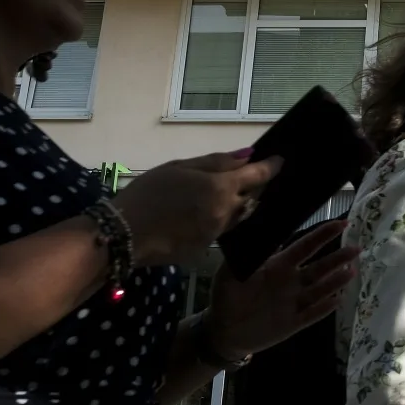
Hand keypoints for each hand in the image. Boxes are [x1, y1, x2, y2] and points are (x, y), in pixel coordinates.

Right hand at [113, 153, 279, 268]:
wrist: (124, 234)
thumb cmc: (148, 193)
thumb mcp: (179, 167)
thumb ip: (216, 162)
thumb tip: (247, 156)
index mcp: (221, 188)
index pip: (258, 176)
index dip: (271, 167)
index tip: (280, 161)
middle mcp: (226, 213)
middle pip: (252, 199)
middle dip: (256, 187)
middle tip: (254, 175)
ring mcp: (217, 233)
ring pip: (240, 216)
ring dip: (241, 204)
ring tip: (233, 192)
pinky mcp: (205, 247)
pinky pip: (223, 228)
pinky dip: (223, 217)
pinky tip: (209, 211)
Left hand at [207, 220, 359, 356]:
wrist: (223, 332)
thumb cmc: (226, 298)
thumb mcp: (229, 274)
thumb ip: (243, 256)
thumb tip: (255, 234)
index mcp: (278, 266)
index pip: (304, 247)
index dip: (322, 235)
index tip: (341, 224)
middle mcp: (291, 282)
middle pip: (319, 267)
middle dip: (338, 257)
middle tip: (357, 248)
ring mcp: (294, 303)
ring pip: (320, 290)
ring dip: (335, 281)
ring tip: (351, 271)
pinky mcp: (294, 324)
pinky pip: (311, 315)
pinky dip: (323, 309)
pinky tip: (337, 301)